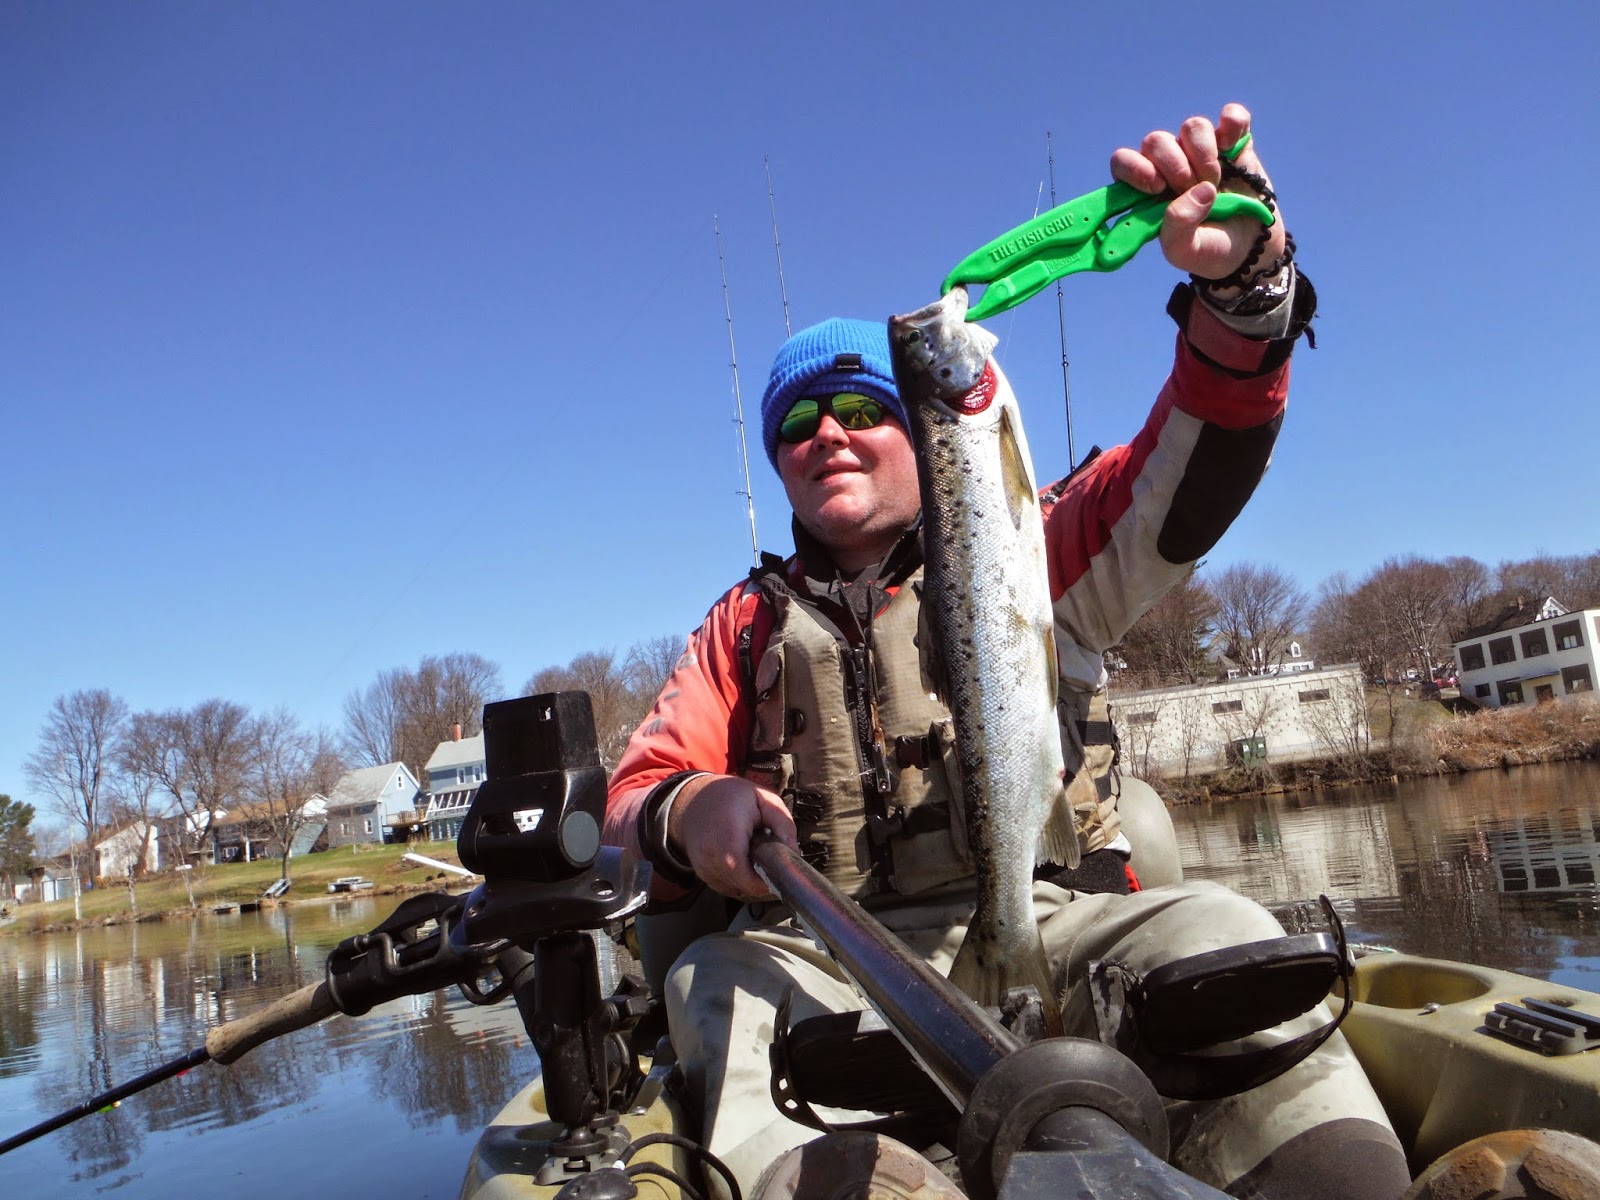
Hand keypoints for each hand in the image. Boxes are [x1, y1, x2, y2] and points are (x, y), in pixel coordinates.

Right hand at [667, 774, 798, 899]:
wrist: (693, 798)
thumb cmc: (729, 796)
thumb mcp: (763, 798)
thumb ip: (783, 823)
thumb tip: (795, 853)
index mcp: (727, 836)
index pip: (748, 878)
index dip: (767, 880)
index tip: (777, 867)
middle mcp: (710, 855)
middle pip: (744, 886)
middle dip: (761, 877)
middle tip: (765, 855)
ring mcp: (703, 867)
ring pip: (736, 890)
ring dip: (749, 879)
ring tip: (750, 854)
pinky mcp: (701, 873)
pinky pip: (726, 887)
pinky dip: (737, 879)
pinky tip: (740, 859)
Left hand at [1110, 102, 1286, 282]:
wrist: (1249, 249)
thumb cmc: (1208, 250)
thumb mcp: (1186, 251)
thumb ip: (1178, 228)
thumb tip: (1199, 190)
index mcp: (1147, 188)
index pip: (1122, 161)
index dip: (1135, 168)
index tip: (1157, 186)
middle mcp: (1169, 163)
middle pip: (1155, 141)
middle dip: (1175, 168)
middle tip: (1191, 191)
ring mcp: (1201, 149)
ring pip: (1192, 127)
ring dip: (1204, 155)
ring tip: (1214, 183)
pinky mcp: (1234, 140)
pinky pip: (1232, 115)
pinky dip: (1233, 124)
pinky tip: (1233, 146)